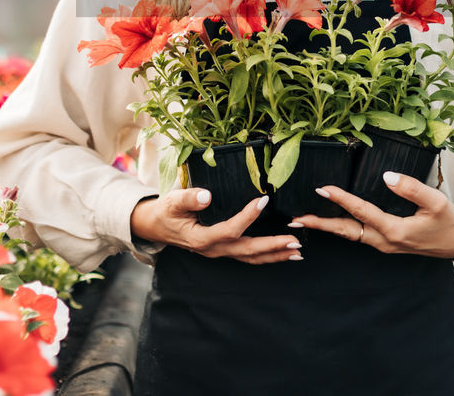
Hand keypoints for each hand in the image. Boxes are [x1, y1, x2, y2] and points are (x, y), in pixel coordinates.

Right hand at [130, 188, 301, 264]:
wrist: (155, 226)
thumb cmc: (164, 211)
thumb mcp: (171, 201)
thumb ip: (188, 198)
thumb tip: (206, 196)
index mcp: (201, 238)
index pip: (229, 229)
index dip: (247, 216)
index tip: (263, 200)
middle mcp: (213, 249)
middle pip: (247, 251)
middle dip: (273, 247)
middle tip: (296, 241)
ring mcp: (219, 252)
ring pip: (251, 258)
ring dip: (275, 255)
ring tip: (297, 252)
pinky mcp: (223, 250)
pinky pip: (248, 255)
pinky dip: (267, 254)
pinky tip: (282, 251)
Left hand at [290, 172, 453, 258]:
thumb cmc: (448, 222)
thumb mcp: (436, 202)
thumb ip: (412, 188)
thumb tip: (387, 175)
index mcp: (394, 230)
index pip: (362, 212)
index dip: (341, 199)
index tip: (323, 189)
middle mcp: (384, 240)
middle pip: (345, 231)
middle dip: (319, 225)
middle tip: (295, 220)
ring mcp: (382, 244)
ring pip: (348, 235)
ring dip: (326, 227)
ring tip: (302, 221)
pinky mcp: (384, 242)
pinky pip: (356, 235)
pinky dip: (339, 228)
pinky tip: (328, 221)